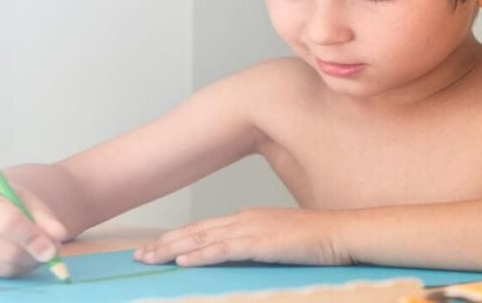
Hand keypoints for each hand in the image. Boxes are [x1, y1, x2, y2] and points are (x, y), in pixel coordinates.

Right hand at [0, 180, 68, 277]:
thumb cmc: (2, 201)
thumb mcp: (25, 199)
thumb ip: (44, 217)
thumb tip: (59, 237)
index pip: (9, 224)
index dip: (33, 238)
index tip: (54, 249)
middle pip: (9, 252)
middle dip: (35, 255)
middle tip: (52, 251)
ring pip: (5, 268)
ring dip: (28, 264)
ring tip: (34, 249)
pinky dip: (15, 269)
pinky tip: (16, 254)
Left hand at [133, 208, 352, 266]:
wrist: (343, 233)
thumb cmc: (317, 241)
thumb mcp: (279, 242)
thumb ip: (257, 246)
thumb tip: (239, 256)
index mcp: (247, 219)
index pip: (203, 228)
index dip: (176, 237)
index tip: (154, 247)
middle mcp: (244, 220)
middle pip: (195, 231)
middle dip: (164, 243)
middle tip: (138, 255)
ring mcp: (252, 229)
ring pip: (202, 239)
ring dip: (172, 248)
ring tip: (148, 258)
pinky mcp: (262, 242)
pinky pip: (224, 250)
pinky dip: (201, 254)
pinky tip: (183, 261)